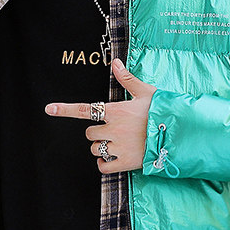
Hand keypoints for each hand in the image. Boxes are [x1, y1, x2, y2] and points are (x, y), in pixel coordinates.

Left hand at [45, 58, 156, 172]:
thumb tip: (115, 62)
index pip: (85, 109)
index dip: (65, 109)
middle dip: (97, 133)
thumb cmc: (163, 111)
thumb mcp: (147, 92)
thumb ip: (127, 79)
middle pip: (89, 133)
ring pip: (95, 149)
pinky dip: (105, 164)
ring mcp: (118, 147)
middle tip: (114, 131)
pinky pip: (103, 166)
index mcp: (116, 110)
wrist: (181, 134)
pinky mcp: (125, 163)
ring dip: (102, 148)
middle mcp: (113, 129)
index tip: (49, 109)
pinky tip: (115, 159)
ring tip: (119, 144)